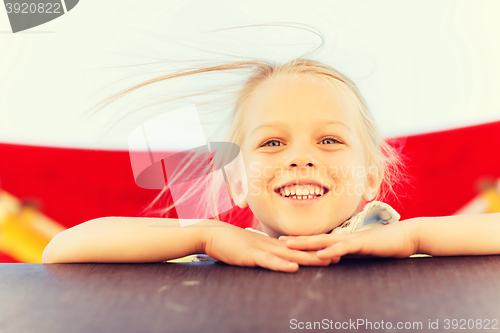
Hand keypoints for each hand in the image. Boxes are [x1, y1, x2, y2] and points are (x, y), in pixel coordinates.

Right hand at [203, 222, 331, 272]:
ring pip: (288, 255)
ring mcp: (261, 249)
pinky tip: (293, 267)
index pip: (295, 247)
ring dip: (307, 258)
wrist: (211, 234)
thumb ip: (261, 251)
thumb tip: (272, 255)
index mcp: (270, 243)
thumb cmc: (229, 242)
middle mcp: (269, 244)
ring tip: (325, 261)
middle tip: (338, 256)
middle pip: (298, 250)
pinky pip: (268, 261)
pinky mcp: (250, 255)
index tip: (329, 251)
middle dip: (318, 253)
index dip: (313, 249)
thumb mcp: (249, 247)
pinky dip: (281, 264)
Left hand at [279, 220, 419, 260]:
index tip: (284, 243)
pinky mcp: (362, 243)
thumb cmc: (385, 244)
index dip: (301, 241)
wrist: (406, 236)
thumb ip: (350, 254)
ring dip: (306, 243)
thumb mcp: (363, 251)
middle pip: (315, 238)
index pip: (318, 240)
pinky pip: (344, 248)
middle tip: (277, 242)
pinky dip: (331, 251)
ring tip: (289, 246)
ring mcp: (352, 239)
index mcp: (343, 239)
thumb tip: (336, 260)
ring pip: (324, 241)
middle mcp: (344, 237)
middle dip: (296, 241)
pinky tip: (320, 255)